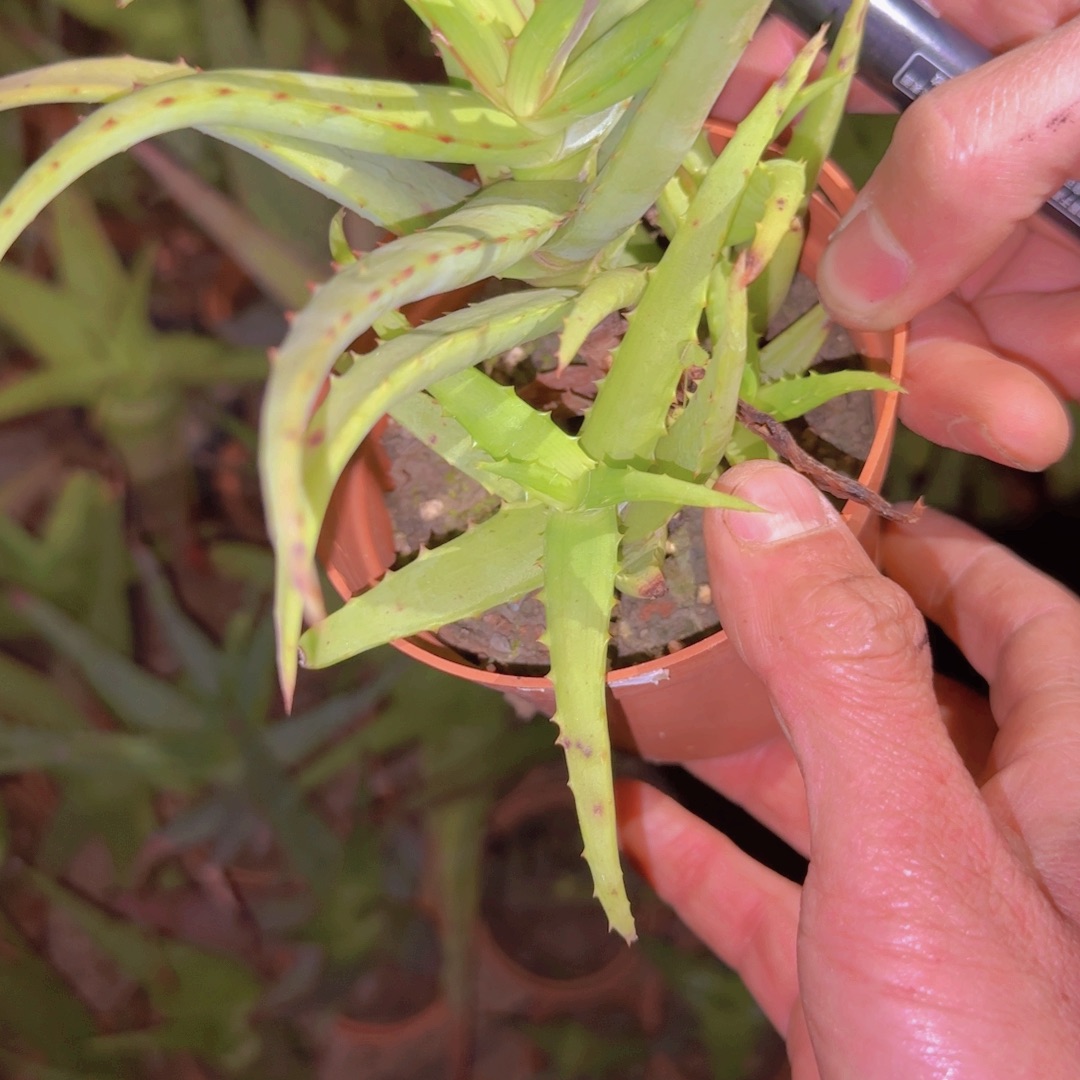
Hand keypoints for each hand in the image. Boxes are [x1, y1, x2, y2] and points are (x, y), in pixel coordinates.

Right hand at [618, 460, 1079, 1077]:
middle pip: (891, 692)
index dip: (911, 541)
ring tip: (634, 677)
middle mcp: (1003, 840)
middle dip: (788, 632)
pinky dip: (703, 856)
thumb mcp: (915, 847)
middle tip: (684, 577)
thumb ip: (841, 666)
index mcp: (1065, 772)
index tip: (800, 496)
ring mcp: (928, 928)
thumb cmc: (997, 1070)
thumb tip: (762, 494)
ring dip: (729, 741)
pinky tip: (628, 819)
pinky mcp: (863, 1006)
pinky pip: (773, 902)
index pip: (1001, 606)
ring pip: (821, 794)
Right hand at [718, 5, 1079, 470]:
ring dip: (945, 382)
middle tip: (866, 373)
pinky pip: (997, 355)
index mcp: (980, 27)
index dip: (746, 94)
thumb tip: (845, 284)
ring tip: (1018, 425)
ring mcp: (1019, 214)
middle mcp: (981, 128)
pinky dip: (1002, 403)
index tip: (673, 159)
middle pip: (855, 218)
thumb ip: (961, 161)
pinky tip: (1032, 425)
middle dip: (849, 308)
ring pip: (919, 309)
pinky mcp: (1061, 293)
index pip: (830, 47)